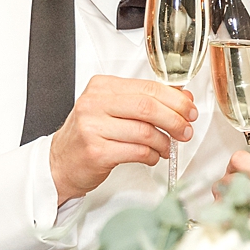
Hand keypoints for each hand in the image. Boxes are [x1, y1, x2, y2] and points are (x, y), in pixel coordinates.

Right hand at [47, 75, 197, 203]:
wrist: (60, 162)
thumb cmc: (89, 135)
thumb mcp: (113, 110)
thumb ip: (145, 102)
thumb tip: (182, 99)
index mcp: (102, 87)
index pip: (147, 87)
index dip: (175, 99)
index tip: (189, 110)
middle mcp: (95, 104)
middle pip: (148, 107)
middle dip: (175, 120)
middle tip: (186, 130)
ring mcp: (93, 128)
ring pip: (145, 132)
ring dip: (164, 142)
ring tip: (167, 147)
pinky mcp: (96, 152)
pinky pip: (137, 152)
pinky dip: (152, 156)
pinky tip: (153, 156)